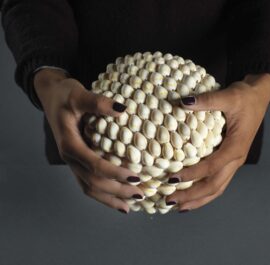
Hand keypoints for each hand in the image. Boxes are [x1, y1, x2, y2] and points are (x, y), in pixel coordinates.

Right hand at [34, 69, 144, 213]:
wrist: (51, 96)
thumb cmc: (65, 95)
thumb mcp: (79, 94)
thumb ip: (98, 102)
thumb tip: (123, 110)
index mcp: (70, 144)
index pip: (94, 165)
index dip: (115, 173)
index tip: (136, 177)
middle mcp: (69, 158)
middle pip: (93, 182)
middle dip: (117, 191)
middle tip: (140, 194)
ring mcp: (72, 162)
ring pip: (89, 188)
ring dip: (110, 198)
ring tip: (130, 206)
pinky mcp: (76, 162)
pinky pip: (87, 183)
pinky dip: (102, 194)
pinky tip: (116, 199)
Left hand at [165, 73, 269, 211]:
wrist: (258, 97)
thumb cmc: (245, 97)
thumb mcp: (228, 96)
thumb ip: (207, 101)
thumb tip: (182, 103)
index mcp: (235, 147)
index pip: (211, 167)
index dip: (192, 175)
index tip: (172, 179)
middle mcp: (235, 159)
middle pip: (214, 185)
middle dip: (192, 196)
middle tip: (170, 200)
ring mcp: (234, 162)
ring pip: (217, 188)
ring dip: (198, 199)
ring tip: (180, 207)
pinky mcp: (230, 160)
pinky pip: (219, 182)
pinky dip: (205, 192)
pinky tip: (193, 195)